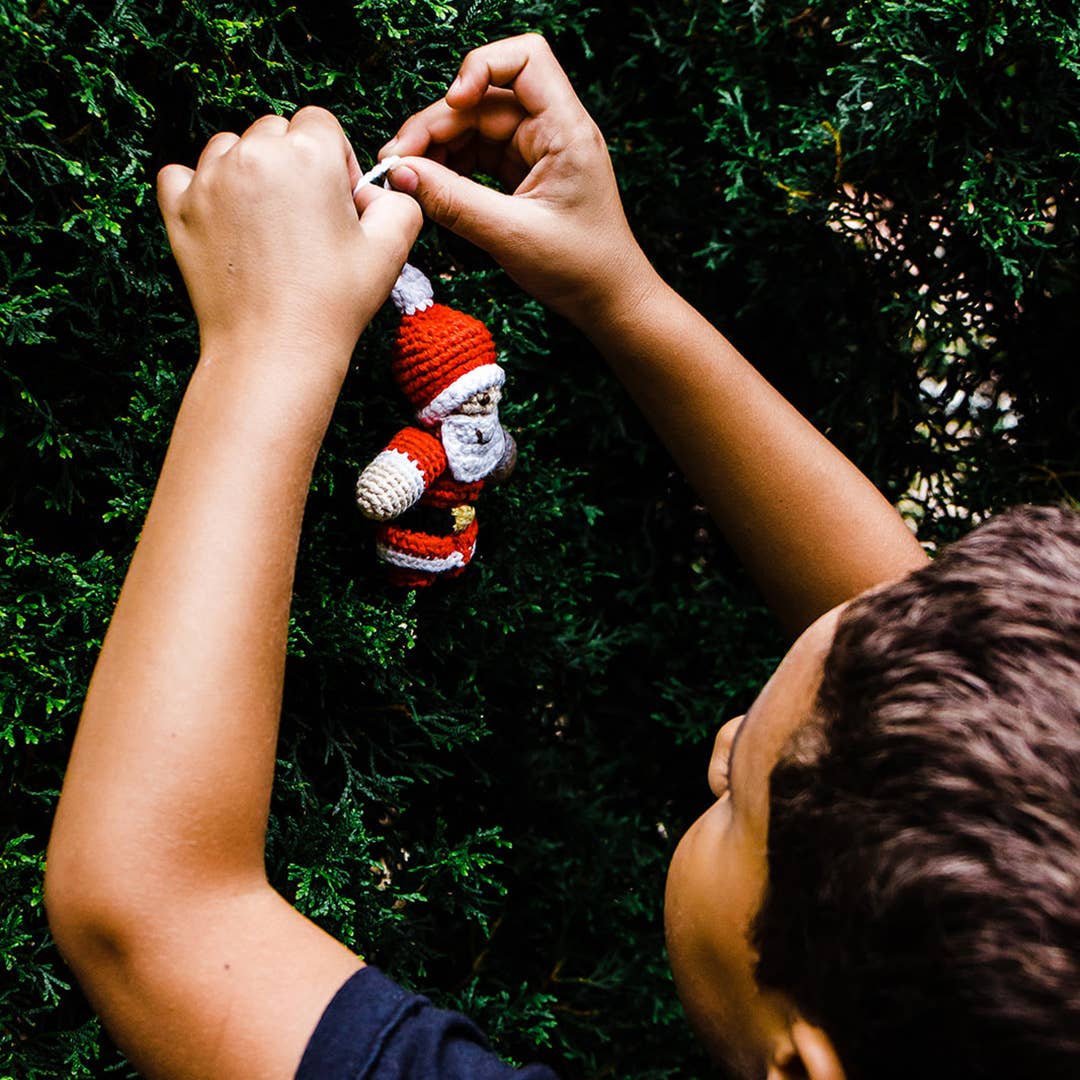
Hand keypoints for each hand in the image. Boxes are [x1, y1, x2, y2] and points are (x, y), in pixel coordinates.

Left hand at [157, 107, 421, 373]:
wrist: (274, 351)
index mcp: (308, 154)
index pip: (320, 122)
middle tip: (305, 220)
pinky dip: (201, 189)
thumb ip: (400, 203)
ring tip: (266, 224)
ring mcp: (209, 179)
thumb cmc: (333, 303)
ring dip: (248, 172)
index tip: (337, 201)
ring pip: (230, 147)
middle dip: (292, 163)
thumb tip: (379, 191)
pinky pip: (182, 174)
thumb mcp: (390, 251)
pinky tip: (225, 222)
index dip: (335, 159)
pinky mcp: (180, 208)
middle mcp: (254, 154)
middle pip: (274, 130)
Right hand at [381, 35, 657, 325]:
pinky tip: (429, 188)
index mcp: (566, 130)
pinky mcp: (525, 175)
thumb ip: (453, 202)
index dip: (480, 68)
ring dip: (437, 147)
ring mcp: (537, 152)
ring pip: (475, 127)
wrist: (609, 302)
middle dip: (437, 124)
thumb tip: (401, 175)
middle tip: (397, 163)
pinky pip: (479, 155)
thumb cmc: (581, 269)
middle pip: (483, 98)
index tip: (452, 106)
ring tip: (405, 178)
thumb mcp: (511, 236)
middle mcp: (553, 131)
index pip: (525, 58)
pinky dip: (451, 168)